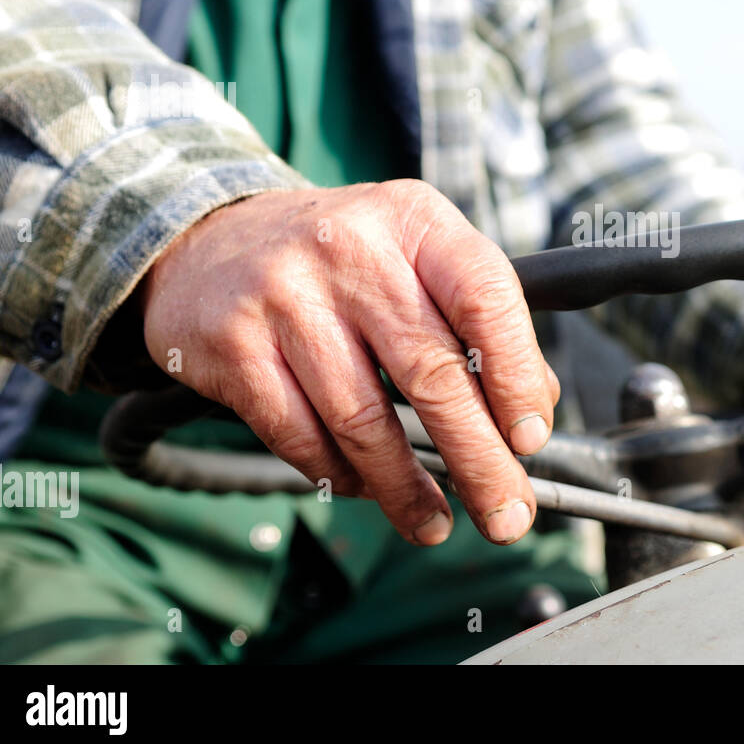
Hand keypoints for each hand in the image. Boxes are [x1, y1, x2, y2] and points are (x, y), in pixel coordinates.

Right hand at [138, 180, 558, 546]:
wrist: (207, 239)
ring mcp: (286, 297)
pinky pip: (301, 436)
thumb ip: (477, 317)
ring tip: (435, 523)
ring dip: (406, 487)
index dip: (517, 376)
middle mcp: (351, 250)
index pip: (486, 296)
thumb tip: (535, 402)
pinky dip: (341, 474)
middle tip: (507, 512)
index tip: (531, 439)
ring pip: (364, 419)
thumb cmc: (337, 257)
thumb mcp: (415, 253)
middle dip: (478, 460)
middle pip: (431, 372)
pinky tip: (366, 488)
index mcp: (414, 220)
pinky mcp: (235, 347)